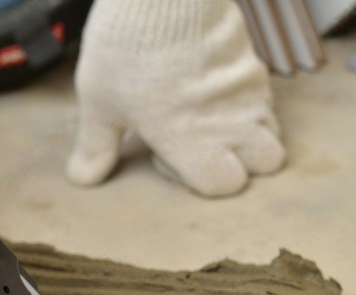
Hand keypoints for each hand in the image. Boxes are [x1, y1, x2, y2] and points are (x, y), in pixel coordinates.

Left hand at [67, 0, 285, 196]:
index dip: (201, 178)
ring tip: (204, 110)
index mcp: (192, 141)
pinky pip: (263, 91)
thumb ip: (96, 146)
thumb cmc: (127, 47)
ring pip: (272, 125)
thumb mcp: (98, 103)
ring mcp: (249, 87)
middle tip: (200, 138)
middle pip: (267, 161)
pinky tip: (208, 80)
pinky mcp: (253, 57)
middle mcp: (231, 120)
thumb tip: (83, 178)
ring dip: (246, 129)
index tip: (169, 154)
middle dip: (242, 159)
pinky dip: (245, 98)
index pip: (226, 185)